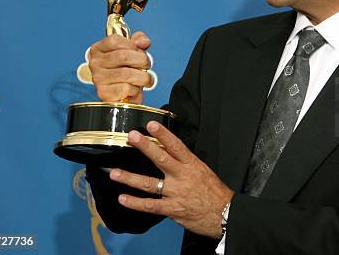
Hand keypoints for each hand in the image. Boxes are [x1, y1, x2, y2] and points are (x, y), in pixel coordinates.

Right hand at [89, 31, 152, 103]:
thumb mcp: (132, 51)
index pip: (115, 40)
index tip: (139, 52)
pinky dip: (135, 89)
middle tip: (147, 66)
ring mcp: (98, 78)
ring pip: (127, 74)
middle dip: (142, 61)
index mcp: (99, 49)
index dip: (132, 46)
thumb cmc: (126, 70)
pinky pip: (125, 88)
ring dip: (143, 77)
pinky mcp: (104, 93)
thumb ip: (138, 41)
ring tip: (146, 79)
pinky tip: (134, 89)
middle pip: (123, 56)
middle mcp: (95, 62)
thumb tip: (143, 41)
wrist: (123, 94)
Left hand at [109, 121, 234, 238]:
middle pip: (161, 158)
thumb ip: (185, 163)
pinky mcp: (172, 208)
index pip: (176, 146)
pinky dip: (135, 203)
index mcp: (192, 165)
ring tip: (114, 172)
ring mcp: (176, 193)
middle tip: (132, 137)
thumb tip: (169, 151)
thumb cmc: (214, 192)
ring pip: (149, 183)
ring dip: (130, 178)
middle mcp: (182, 176)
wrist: (224, 213)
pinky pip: (150, 205)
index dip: (163, 134)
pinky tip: (123, 198)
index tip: (152, 124)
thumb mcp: (203, 171)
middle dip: (145, 147)